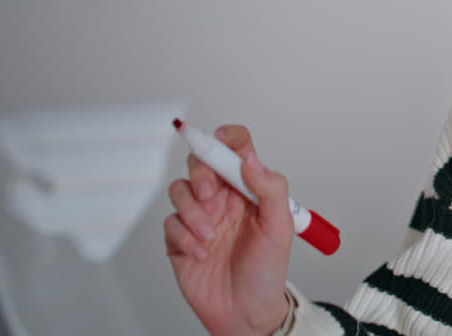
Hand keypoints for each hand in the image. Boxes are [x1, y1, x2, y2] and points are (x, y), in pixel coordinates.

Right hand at [165, 125, 295, 335]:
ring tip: (210, 237)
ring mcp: (200, 216)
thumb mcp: (280, 227)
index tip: (218, 142)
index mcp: (249, 189)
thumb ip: (270, 188)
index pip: (236, 149)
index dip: (226, 138)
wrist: (245, 313)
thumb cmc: (267, 271)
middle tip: (208, 194)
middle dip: (200, 173)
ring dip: (192, 212)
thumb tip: (251, 159)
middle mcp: (223, 198)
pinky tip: (201, 253)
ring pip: (181, 190)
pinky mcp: (180, 238)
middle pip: (201, 162)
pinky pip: (170, 222)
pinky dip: (184, 236)